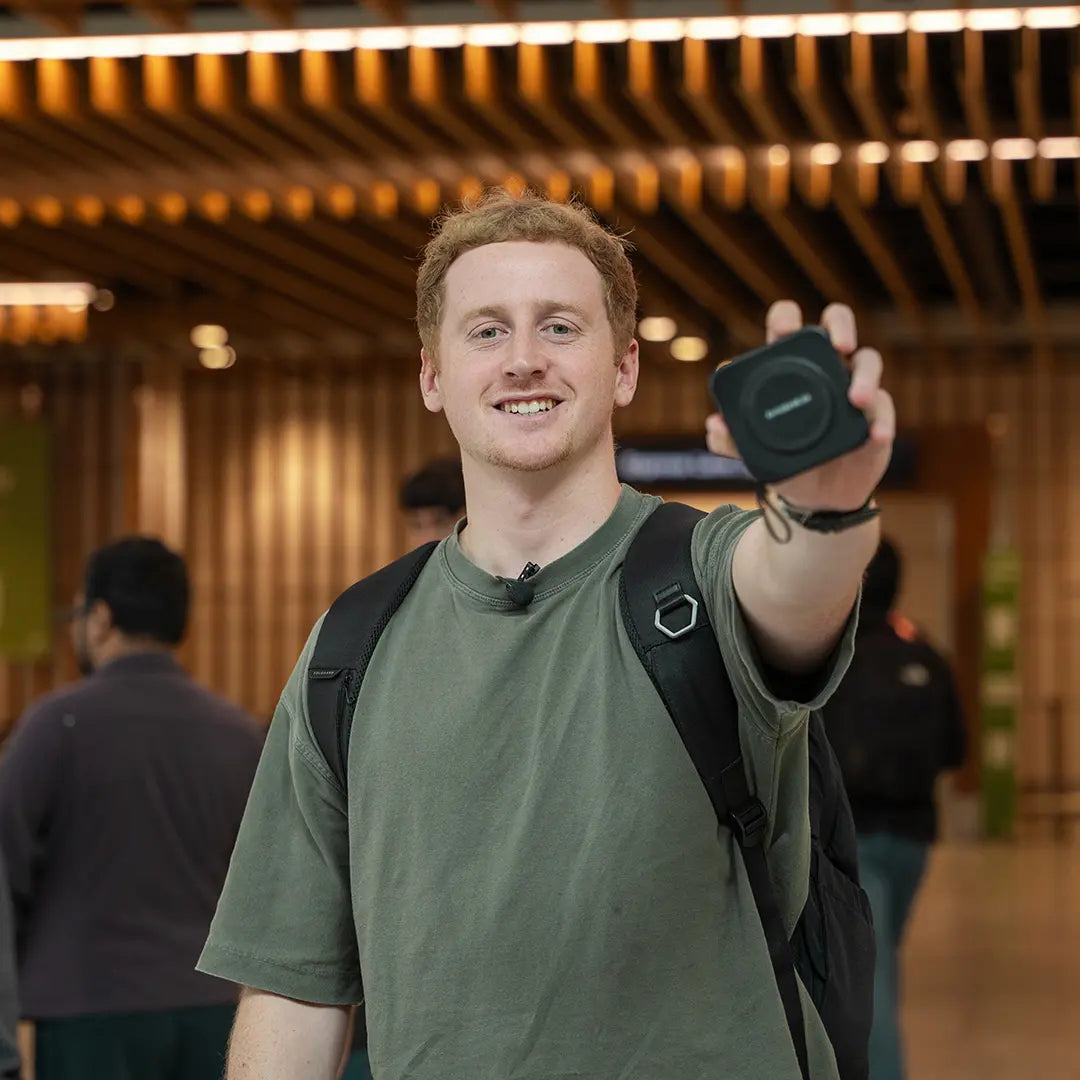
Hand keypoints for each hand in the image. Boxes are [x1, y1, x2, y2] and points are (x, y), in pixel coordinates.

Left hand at [705, 300, 894, 511]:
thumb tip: (714, 426)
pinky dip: (881, 420)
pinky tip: (875, 435)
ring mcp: (853, 388)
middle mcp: (825, 369)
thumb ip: (732, 441)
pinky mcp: (875, 414)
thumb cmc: (785, 463)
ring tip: (857, 400)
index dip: (786, 319)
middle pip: (837, 324)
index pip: (788, 328)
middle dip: (840, 325)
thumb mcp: (757, 455)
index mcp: (791, 368)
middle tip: (838, 344)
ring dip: (866, 376)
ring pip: (868, 361)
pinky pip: (883, 408)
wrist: (816, 498)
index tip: (784, 330)